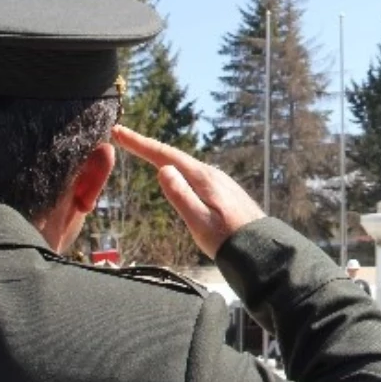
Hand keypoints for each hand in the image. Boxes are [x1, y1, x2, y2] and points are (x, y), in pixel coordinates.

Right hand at [112, 125, 264, 256]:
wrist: (262, 250)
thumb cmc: (229, 241)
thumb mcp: (200, 222)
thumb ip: (181, 196)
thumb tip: (163, 169)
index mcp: (204, 179)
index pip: (165, 156)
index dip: (140, 144)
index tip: (118, 131)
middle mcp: (212, 175)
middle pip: (173, 156)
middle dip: (147, 146)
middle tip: (122, 136)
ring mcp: (219, 183)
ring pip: (184, 164)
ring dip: (161, 155)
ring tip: (141, 150)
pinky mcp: (223, 192)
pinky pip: (193, 173)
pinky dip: (176, 167)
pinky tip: (173, 172)